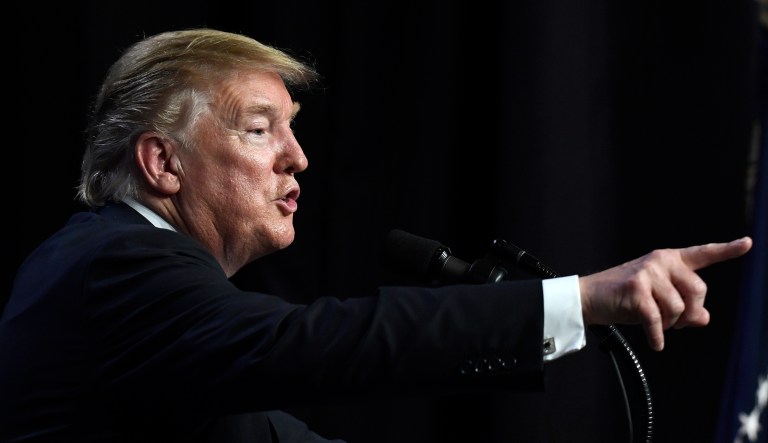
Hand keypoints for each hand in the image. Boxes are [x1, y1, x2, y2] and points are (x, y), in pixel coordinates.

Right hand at [579, 236, 752, 350]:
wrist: (588, 298)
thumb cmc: (624, 298)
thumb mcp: (658, 301)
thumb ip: (685, 308)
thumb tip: (704, 318)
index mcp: (669, 260)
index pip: (702, 254)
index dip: (727, 250)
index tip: (748, 244)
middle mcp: (660, 261)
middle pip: (698, 290)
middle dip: (690, 312)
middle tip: (674, 322)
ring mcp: (647, 273)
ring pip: (679, 307)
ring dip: (670, 324)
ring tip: (655, 325)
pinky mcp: (636, 289)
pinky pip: (658, 319)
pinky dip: (657, 335)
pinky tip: (655, 342)